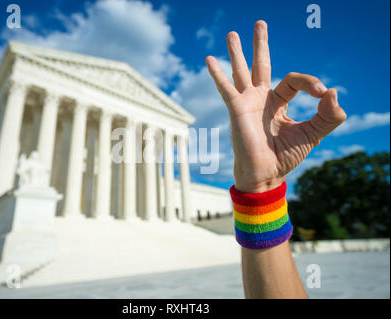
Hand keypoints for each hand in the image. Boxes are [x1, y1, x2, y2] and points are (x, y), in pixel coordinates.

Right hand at [206, 21, 346, 192]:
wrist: (266, 175)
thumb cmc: (286, 157)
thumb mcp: (313, 134)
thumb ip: (328, 116)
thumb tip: (334, 93)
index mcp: (278, 103)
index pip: (294, 80)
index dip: (311, 82)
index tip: (323, 95)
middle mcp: (261, 99)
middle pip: (261, 65)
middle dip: (260, 44)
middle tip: (259, 23)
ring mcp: (247, 103)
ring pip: (242, 71)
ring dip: (237, 52)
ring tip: (233, 33)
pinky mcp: (237, 110)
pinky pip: (227, 89)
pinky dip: (218, 74)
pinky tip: (209, 59)